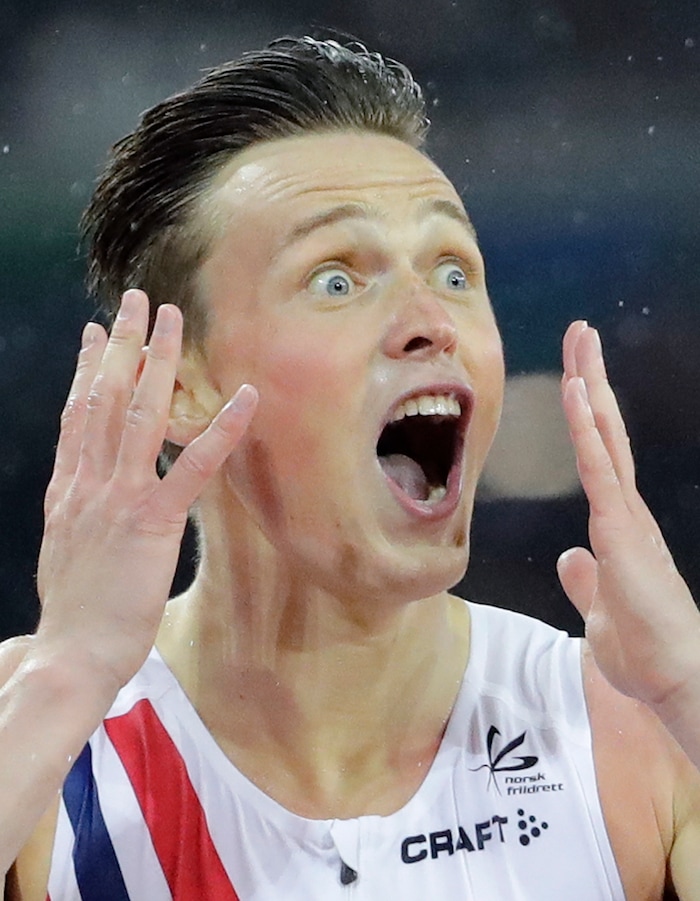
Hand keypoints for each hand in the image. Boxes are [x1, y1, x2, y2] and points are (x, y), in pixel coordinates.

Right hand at [34, 289, 256, 696]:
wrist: (71, 653)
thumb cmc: (74, 612)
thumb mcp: (63, 549)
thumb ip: (76, 512)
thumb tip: (88, 494)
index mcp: (67, 489)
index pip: (76, 415)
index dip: (85, 370)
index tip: (94, 334)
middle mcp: (88, 481)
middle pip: (103, 397)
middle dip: (120, 344)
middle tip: (135, 300)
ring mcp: (119, 497)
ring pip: (138, 413)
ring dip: (157, 360)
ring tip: (171, 317)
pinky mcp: (152, 521)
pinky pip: (193, 466)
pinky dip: (221, 429)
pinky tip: (246, 398)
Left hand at [557, 321, 699, 712]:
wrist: (676, 680)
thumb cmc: (645, 652)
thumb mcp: (601, 612)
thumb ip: (586, 581)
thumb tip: (570, 556)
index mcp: (618, 525)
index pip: (599, 455)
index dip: (588, 414)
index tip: (578, 376)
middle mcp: (624, 509)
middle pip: (605, 430)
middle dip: (593, 379)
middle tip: (582, 334)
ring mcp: (624, 514)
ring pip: (604, 435)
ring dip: (591, 384)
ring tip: (582, 338)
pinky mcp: (621, 526)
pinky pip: (598, 465)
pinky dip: (586, 426)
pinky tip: (577, 391)